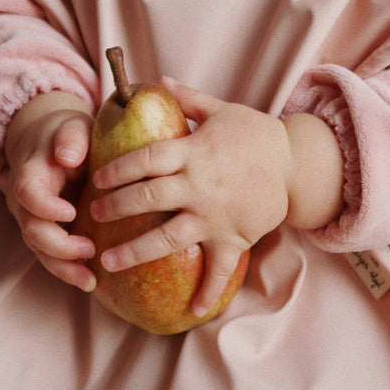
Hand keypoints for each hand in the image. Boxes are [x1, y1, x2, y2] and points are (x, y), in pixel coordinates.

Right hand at [5, 92, 96, 291]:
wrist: (51, 141)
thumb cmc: (67, 133)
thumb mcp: (71, 126)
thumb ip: (71, 137)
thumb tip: (68, 156)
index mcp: (31, 172)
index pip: (27, 192)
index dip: (44, 207)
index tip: (71, 213)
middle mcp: (25, 200)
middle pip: (32, 229)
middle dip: (59, 246)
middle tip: (90, 250)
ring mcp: (32, 217)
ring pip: (40, 249)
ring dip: (64, 268)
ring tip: (90, 280)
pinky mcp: (46, 228)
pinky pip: (50, 254)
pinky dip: (68, 268)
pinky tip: (90, 279)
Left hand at [89, 78, 293, 316]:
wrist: (295, 162)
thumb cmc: (256, 134)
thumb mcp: (223, 110)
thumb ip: (189, 99)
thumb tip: (160, 80)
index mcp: (194, 152)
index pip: (146, 159)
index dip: (117, 169)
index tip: (97, 180)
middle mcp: (199, 185)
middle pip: (147, 198)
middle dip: (115, 207)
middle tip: (93, 214)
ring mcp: (215, 215)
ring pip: (168, 238)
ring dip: (135, 251)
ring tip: (107, 261)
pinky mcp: (234, 236)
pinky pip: (219, 268)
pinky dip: (208, 290)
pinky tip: (193, 309)